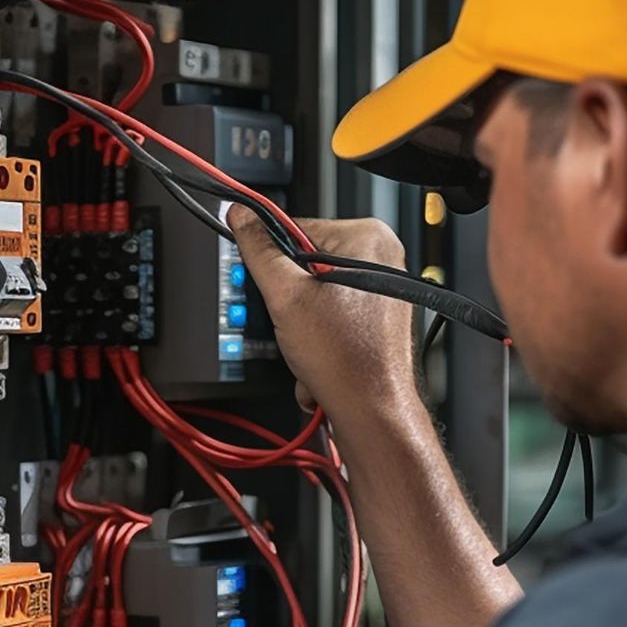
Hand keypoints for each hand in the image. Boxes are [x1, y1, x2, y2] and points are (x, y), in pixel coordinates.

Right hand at [227, 209, 419, 427]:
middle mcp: (383, 258)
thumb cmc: (346, 358)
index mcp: (368, 237)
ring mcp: (384, 289)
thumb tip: (242, 217)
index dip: (274, 259)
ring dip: (304, 325)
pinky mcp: (379, 316)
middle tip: (296, 322)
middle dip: (292, 301)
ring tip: (312, 344)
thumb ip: (259, 250)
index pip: (298, 227)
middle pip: (308, 264)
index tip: (267, 279)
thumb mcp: (285, 295)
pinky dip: (322, 337)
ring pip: (319, 295)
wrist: (371, 408)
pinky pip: (336, 315)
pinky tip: (323, 355)